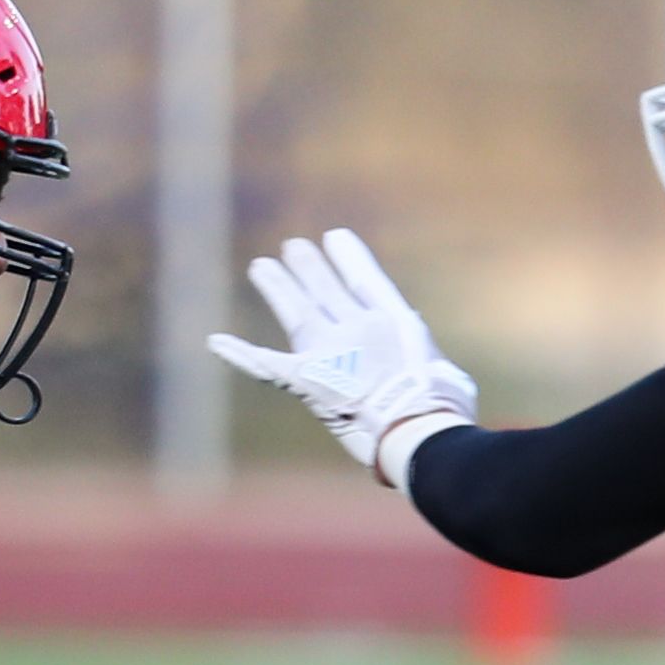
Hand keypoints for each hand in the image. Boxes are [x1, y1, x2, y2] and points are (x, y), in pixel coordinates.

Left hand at [204, 230, 478, 489]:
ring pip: (297, 312)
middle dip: (309, 269)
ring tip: (261, 266)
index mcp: (397, 326)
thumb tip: (438, 376)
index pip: (368, 282)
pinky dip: (240, 355)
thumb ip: (436, 371)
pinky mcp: (305, 377)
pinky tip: (215, 342)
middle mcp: (358, 330)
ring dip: (277, 288)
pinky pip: (266, 364)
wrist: (414, 427)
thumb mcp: (448, 379)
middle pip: (326, 291)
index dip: (350, 260)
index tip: (335, 237)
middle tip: (293, 247)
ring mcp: (330, 351)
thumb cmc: (442, 409)